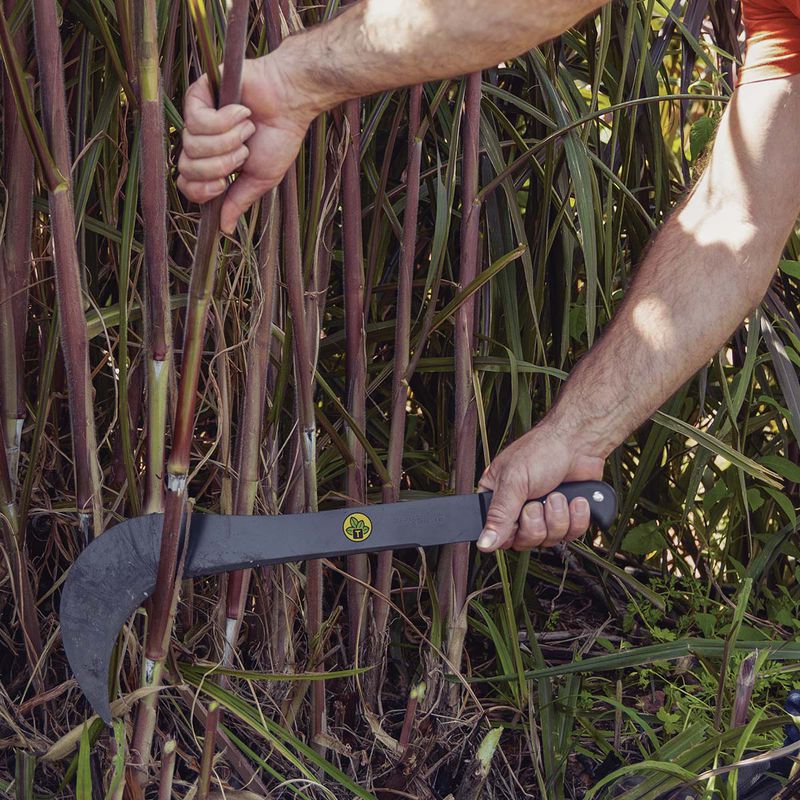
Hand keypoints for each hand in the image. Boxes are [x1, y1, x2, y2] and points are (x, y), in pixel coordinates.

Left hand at [177, 53, 319, 232]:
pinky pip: (197, 120)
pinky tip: (242, 112)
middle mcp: (200, 141)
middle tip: (244, 151)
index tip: (225, 183)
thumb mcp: (259, 180)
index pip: (187, 184)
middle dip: (220, 165)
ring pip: (193, 145)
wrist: (290, 104)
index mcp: (213, 162)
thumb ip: (238, 202)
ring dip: (228, 141)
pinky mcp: (198, 94)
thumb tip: (224, 229)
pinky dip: (225, 121)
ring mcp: (197, 117)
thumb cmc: (278, 139)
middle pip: (188, 167)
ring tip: (247, 129)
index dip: (202, 189)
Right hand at [476, 422, 604, 551]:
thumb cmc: (542, 450)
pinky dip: (577, 518)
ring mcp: (544, 515)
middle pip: (524, 541)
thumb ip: (498, 515)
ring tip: (558, 494)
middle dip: (536, 524)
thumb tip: (483, 543)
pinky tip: (576, 499)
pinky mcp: (567, 517)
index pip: (497, 534)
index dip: (510, 534)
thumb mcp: (513, 482)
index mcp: (497, 498)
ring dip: (558, 517)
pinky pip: (571, 535)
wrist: (578, 442)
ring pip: (549, 540)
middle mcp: (519, 509)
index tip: (517, 522)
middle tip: (537, 503)